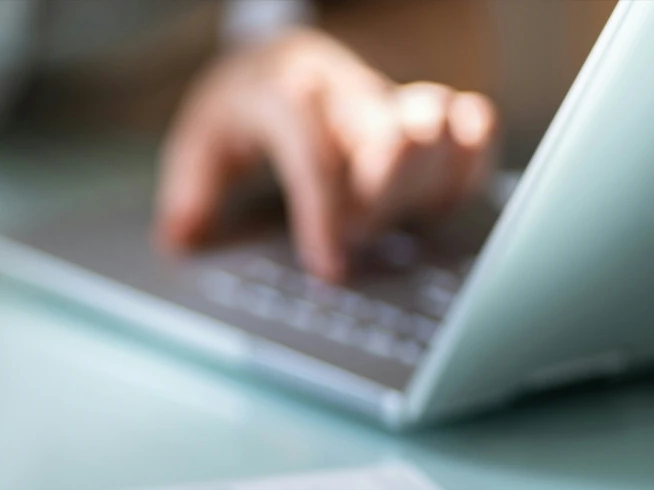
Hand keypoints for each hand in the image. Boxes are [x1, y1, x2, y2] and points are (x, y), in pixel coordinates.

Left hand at [156, 29, 497, 280]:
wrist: (283, 56)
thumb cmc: (246, 105)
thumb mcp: (201, 137)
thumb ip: (189, 190)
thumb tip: (180, 240)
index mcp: (286, 91)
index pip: (314, 153)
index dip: (326, 216)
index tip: (329, 269)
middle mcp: (347, 91)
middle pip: (390, 143)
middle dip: (377, 206)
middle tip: (353, 242)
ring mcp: (391, 100)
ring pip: (438, 134)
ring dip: (422, 191)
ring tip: (392, 221)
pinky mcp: (425, 117)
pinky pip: (473, 129)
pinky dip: (470, 167)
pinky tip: (438, 205)